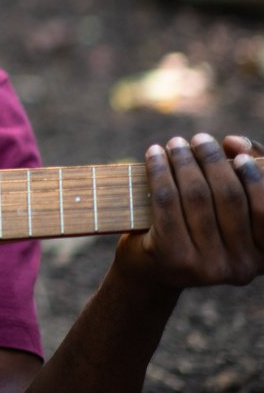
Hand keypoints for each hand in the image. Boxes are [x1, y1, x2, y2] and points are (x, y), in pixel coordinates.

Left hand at [115, 133, 263, 290]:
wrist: (152, 266)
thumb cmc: (196, 227)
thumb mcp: (225, 205)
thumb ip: (243, 170)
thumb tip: (234, 142)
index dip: (256, 176)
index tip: (237, 153)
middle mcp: (244, 266)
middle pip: (230, 196)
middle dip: (213, 160)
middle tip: (199, 139)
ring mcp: (210, 267)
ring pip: (197, 196)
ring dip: (184, 161)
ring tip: (175, 144)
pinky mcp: (174, 258)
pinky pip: (167, 201)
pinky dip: (159, 171)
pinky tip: (154, 154)